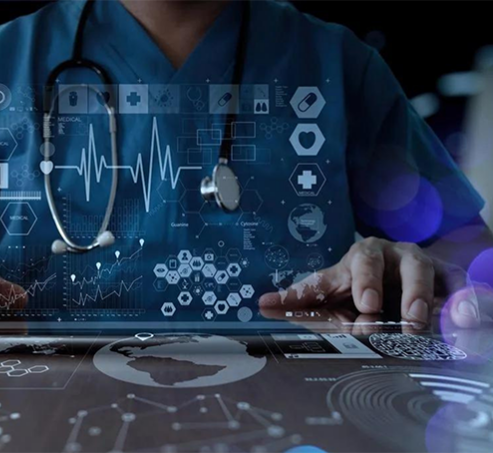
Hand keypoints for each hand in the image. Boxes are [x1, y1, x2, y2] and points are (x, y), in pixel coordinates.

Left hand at [258, 237, 489, 328]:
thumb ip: (298, 303)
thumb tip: (261, 304)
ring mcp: (416, 263)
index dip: (355, 282)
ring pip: (420, 269)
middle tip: (373, 309)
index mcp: (353, 260)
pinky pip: (456, 283)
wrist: (395, 283)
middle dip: (377, 282)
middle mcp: (385, 255)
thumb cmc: (355, 292)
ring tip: (416, 322)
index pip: (350, 266)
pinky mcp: (444, 276)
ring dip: (418, 295)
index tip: (360, 305)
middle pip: (382, 260)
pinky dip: (462, 299)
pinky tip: (464, 320)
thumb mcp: (328, 298)